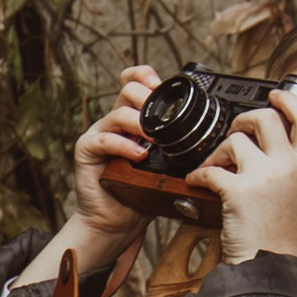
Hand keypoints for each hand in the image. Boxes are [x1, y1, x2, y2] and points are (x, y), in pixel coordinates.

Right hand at [72, 65, 160, 250]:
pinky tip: (139, 155)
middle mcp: (115, 121)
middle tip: (163, 121)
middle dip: (149, 99)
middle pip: (129, 89)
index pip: (134, 80)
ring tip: (155, 141)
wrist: (117, 220)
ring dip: (141, 124)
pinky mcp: (86, 150)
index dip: (145, 75)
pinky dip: (124, 145)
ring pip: (119, 113)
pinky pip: (104, 139)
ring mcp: (99, 133)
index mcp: (132, 117)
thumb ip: (177, 145)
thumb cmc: (141, 192)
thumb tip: (210, 135)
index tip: (160, 85)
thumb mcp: (166, 164)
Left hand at [197, 87, 296, 263]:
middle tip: (235, 132)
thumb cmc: (285, 240)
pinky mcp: (238, 191)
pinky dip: (198, 175)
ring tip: (216, 166)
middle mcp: (289, 166)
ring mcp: (264, 177)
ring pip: (235, 140)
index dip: (289, 100)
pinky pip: (210, 170)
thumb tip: (280, 152)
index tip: (275, 95)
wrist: (273, 269)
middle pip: (266, 118)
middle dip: (244, 120)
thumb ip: (296, 171)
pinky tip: (197, 182)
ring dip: (219, 150)